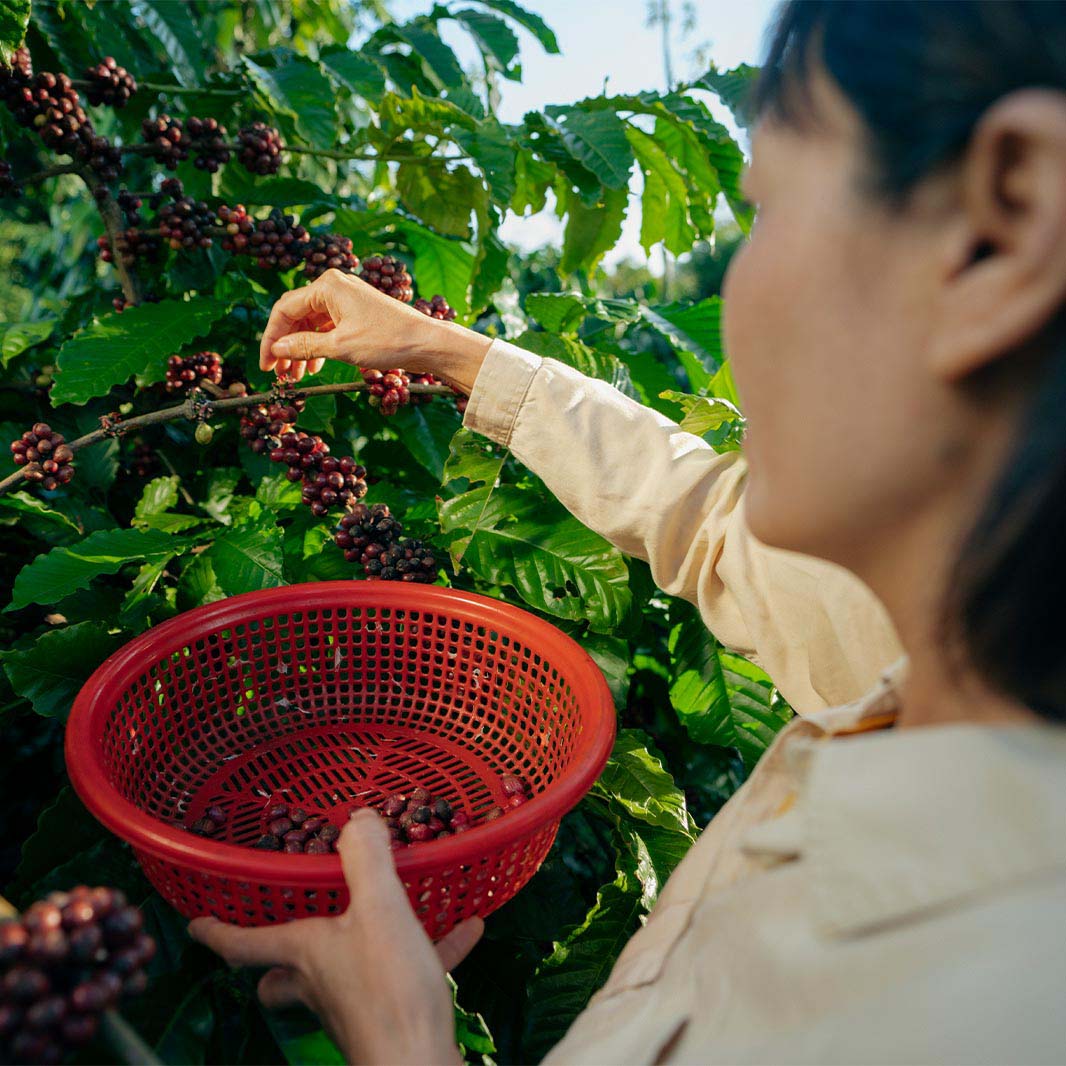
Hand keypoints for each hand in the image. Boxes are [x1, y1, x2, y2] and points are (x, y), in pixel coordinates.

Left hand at [189, 810, 483, 1065]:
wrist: (418, 1065)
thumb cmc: (387, 989)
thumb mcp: (380, 910)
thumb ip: (367, 860)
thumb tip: (356, 817)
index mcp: (305, 952)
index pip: (243, 944)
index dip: (217, 932)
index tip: (194, 926)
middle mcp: (320, 981)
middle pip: (280, 978)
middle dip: (278, 962)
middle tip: (287, 937)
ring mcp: (354, 1004)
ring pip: (340, 977)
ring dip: (363, 945)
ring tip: (398, 915)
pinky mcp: (393, 1017)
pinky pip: (408, 976)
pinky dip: (431, 951)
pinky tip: (468, 931)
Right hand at [259, 269, 492, 391]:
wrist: (426, 342)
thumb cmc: (387, 340)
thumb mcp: (341, 346)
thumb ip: (305, 347)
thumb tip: (277, 350)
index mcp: (327, 286)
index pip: (285, 310)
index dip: (271, 339)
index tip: (265, 365)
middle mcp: (334, 287)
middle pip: (296, 316)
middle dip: (285, 346)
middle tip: (278, 374)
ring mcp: (346, 299)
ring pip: (311, 324)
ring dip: (301, 349)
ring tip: (295, 375)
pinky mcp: (356, 313)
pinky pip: (327, 327)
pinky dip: (318, 346)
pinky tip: (314, 366)